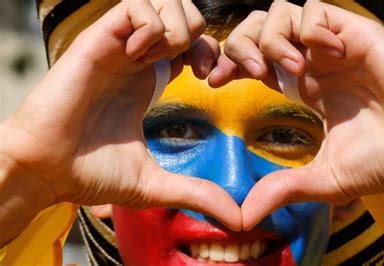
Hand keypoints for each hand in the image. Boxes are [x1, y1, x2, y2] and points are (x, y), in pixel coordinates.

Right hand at [0, 0, 239, 246]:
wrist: (45, 171)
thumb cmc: (90, 173)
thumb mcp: (155, 183)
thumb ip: (196, 192)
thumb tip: (236, 218)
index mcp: (149, 78)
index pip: (193, 42)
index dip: (213, 54)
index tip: (214, 82)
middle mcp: (135, 57)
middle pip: (182, 13)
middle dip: (202, 34)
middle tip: (199, 70)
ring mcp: (117, 46)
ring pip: (162, 2)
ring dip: (178, 28)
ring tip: (165, 61)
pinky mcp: (97, 41)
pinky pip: (134, 7)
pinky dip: (150, 25)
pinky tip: (141, 56)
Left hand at [209, 0, 383, 229]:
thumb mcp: (324, 178)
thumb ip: (284, 189)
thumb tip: (245, 216)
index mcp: (305, 85)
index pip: (254, 58)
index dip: (229, 63)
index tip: (215, 82)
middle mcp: (314, 61)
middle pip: (259, 27)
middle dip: (243, 44)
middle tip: (251, 73)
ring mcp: (333, 46)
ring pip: (282, 13)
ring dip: (275, 38)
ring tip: (293, 71)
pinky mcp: (355, 34)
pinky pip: (316, 10)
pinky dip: (310, 28)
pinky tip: (325, 56)